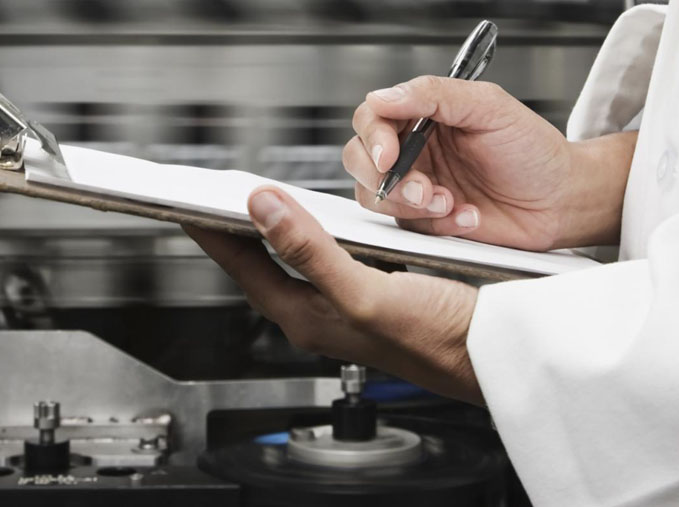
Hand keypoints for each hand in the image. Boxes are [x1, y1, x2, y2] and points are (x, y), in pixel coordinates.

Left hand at [184, 186, 482, 404]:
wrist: (491, 352)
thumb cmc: (438, 338)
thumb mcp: (366, 294)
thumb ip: (310, 252)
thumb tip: (262, 209)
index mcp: (309, 318)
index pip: (243, 268)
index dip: (212, 234)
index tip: (186, 203)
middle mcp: (322, 313)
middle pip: (263, 264)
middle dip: (237, 230)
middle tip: (215, 198)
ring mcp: (346, 303)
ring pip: (296, 260)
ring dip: (277, 229)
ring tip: (256, 203)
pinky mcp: (372, 292)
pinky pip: (330, 257)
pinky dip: (319, 233)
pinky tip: (324, 220)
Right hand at [346, 75, 636, 249]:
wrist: (562, 201)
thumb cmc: (534, 152)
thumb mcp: (489, 107)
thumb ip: (434, 95)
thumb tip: (384, 97)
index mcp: (424, 117)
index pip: (372, 119)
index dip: (373, 138)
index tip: (389, 154)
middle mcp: (414, 151)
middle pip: (359, 160)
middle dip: (386, 180)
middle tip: (422, 188)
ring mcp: (417, 188)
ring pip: (375, 199)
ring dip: (410, 205)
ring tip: (450, 202)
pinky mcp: (427, 222)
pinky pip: (408, 228)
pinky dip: (439, 225)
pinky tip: (469, 216)